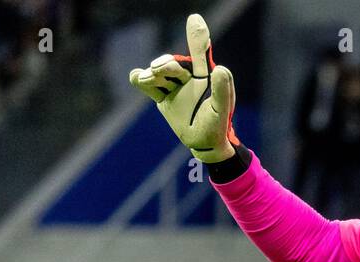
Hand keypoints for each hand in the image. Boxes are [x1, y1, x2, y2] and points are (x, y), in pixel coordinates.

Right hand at [129, 13, 238, 162]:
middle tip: (159, 69)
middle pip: (173, 64)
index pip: (199, 53)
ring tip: (147, 76)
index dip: (196, 36)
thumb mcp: (222, 108)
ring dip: (153, 73)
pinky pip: (148, 86)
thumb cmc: (217, 125)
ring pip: (158, 73)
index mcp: (205, 76)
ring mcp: (174, 87)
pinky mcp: (163, 98)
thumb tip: (220, 67)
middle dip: (166, 65)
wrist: (205, 143)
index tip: (194, 19)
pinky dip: (140, 79)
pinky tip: (137, 76)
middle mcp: (188, 78)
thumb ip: (222, 88)